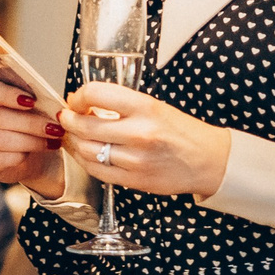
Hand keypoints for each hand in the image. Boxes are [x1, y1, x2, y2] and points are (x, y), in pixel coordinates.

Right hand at [0, 71, 66, 192]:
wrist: (36, 158)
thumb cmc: (34, 125)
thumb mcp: (37, 108)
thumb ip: (38, 100)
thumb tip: (54, 98)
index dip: (8, 95)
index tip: (33, 101)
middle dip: (28, 123)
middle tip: (54, 127)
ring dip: (29, 141)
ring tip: (51, 141)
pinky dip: (16, 157)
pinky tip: (30, 155)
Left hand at [58, 82, 230, 197]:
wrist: (209, 161)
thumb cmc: (183, 131)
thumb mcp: (156, 107)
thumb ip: (122, 106)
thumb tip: (86, 104)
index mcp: (146, 108)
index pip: (97, 94)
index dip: (78, 96)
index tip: (76, 100)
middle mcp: (140, 133)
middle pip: (85, 126)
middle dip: (68, 120)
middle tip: (65, 118)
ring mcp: (136, 160)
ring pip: (86, 150)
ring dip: (72, 141)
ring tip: (72, 135)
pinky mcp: (134, 181)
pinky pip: (97, 171)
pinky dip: (84, 160)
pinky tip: (83, 153)